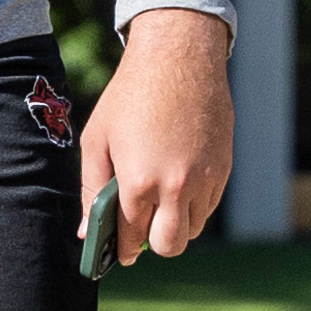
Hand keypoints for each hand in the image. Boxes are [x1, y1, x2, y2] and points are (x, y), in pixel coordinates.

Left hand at [83, 9, 234, 261]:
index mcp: (139, 181)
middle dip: (151, 245)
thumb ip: (92, 188)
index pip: (130, 237)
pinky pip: (209, 206)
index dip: (120, 249)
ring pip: (193, 229)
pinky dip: (194, 205)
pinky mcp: (223, 168)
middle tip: (140, 229)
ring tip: (160, 200)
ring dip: (175, 223)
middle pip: (169, 246)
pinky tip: (179, 182)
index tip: (117, 253)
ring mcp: (204, 179)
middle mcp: (175, 186)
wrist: (178, 57)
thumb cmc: (130, 95)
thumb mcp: (98, 139)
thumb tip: (88, 231)